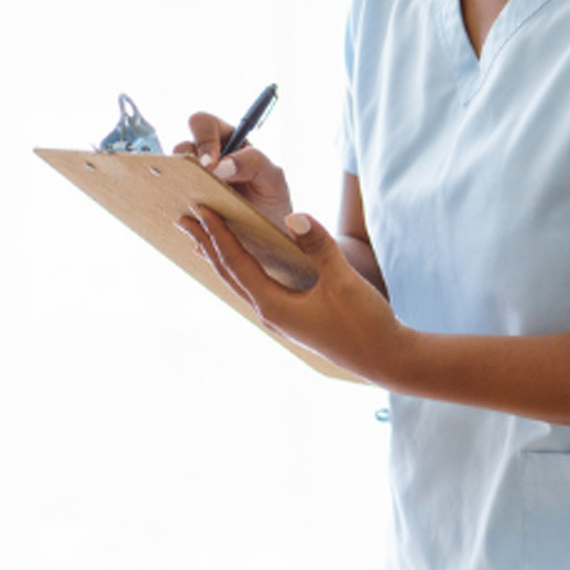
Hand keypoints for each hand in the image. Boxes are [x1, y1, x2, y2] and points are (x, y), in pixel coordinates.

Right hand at [174, 112, 292, 225]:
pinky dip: (174, 202)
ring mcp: (193, 180)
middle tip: (199, 182)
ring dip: (179, 183)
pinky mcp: (184, 202)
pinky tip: (188, 215)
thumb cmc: (272, 202)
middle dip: (187, 161)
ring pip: (172, 171)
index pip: (206, 125)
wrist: (268, 237)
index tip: (211, 165)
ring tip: (193, 201)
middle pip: (182, 145)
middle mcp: (206, 158)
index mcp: (229, 142)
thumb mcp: (273, 179)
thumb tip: (221, 166)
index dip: (204, 140)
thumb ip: (254, 163)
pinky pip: (169, 196)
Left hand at [179, 205, 408, 380]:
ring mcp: (278, 318)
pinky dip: (241, 268)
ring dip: (220, 256)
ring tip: (202, 237)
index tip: (200, 209)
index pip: (236, 262)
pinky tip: (243, 261)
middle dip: (206, 244)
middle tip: (183, 220)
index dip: (218, 234)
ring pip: (240, 281)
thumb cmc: (366, 322)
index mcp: (273, 304)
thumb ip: (319, 246)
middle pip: (228, 272)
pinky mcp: (291, 318)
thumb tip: (294, 215)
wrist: (386, 359)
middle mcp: (269, 313)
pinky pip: (255, 287)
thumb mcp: (343, 281)